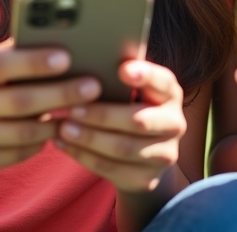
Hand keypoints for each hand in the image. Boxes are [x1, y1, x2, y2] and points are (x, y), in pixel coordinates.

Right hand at [0, 39, 100, 175]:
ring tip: (85, 108)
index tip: (67, 56)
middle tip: (93, 86)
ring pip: (24, 132)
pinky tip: (58, 127)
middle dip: (61, 93)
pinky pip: (20, 152)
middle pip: (19, 101)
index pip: (0, 65)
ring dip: (58, 120)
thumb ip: (11, 52)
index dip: (34, 62)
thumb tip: (60, 37)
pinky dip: (43, 140)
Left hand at [54, 60, 186, 192]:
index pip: (162, 82)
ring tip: (63, 126)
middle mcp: (174, 124)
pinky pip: (112, 169)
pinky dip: (83, 155)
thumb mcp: (129, 91)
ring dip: (89, 137)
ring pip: (123, 148)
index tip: (122, 69)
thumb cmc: (125, 107)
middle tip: (71, 107)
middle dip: (102, 115)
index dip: (145, 75)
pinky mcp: (147, 179)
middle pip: (139, 121)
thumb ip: (117, 76)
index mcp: (170, 94)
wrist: (141, 157)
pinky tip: (63, 142)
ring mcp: (164, 155)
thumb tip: (86, 56)